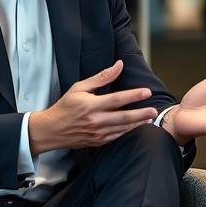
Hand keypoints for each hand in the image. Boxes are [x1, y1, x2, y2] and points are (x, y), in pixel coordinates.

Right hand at [28, 60, 158, 153]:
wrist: (51, 130)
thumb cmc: (65, 106)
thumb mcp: (79, 88)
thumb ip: (101, 77)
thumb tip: (119, 65)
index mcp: (90, 105)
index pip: (117, 99)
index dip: (133, 95)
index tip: (146, 92)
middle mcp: (95, 120)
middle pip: (124, 117)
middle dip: (141, 113)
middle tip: (154, 109)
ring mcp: (97, 133)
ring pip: (123, 128)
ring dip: (138, 123)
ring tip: (150, 118)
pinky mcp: (98, 141)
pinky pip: (117, 136)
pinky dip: (128, 132)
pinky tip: (137, 127)